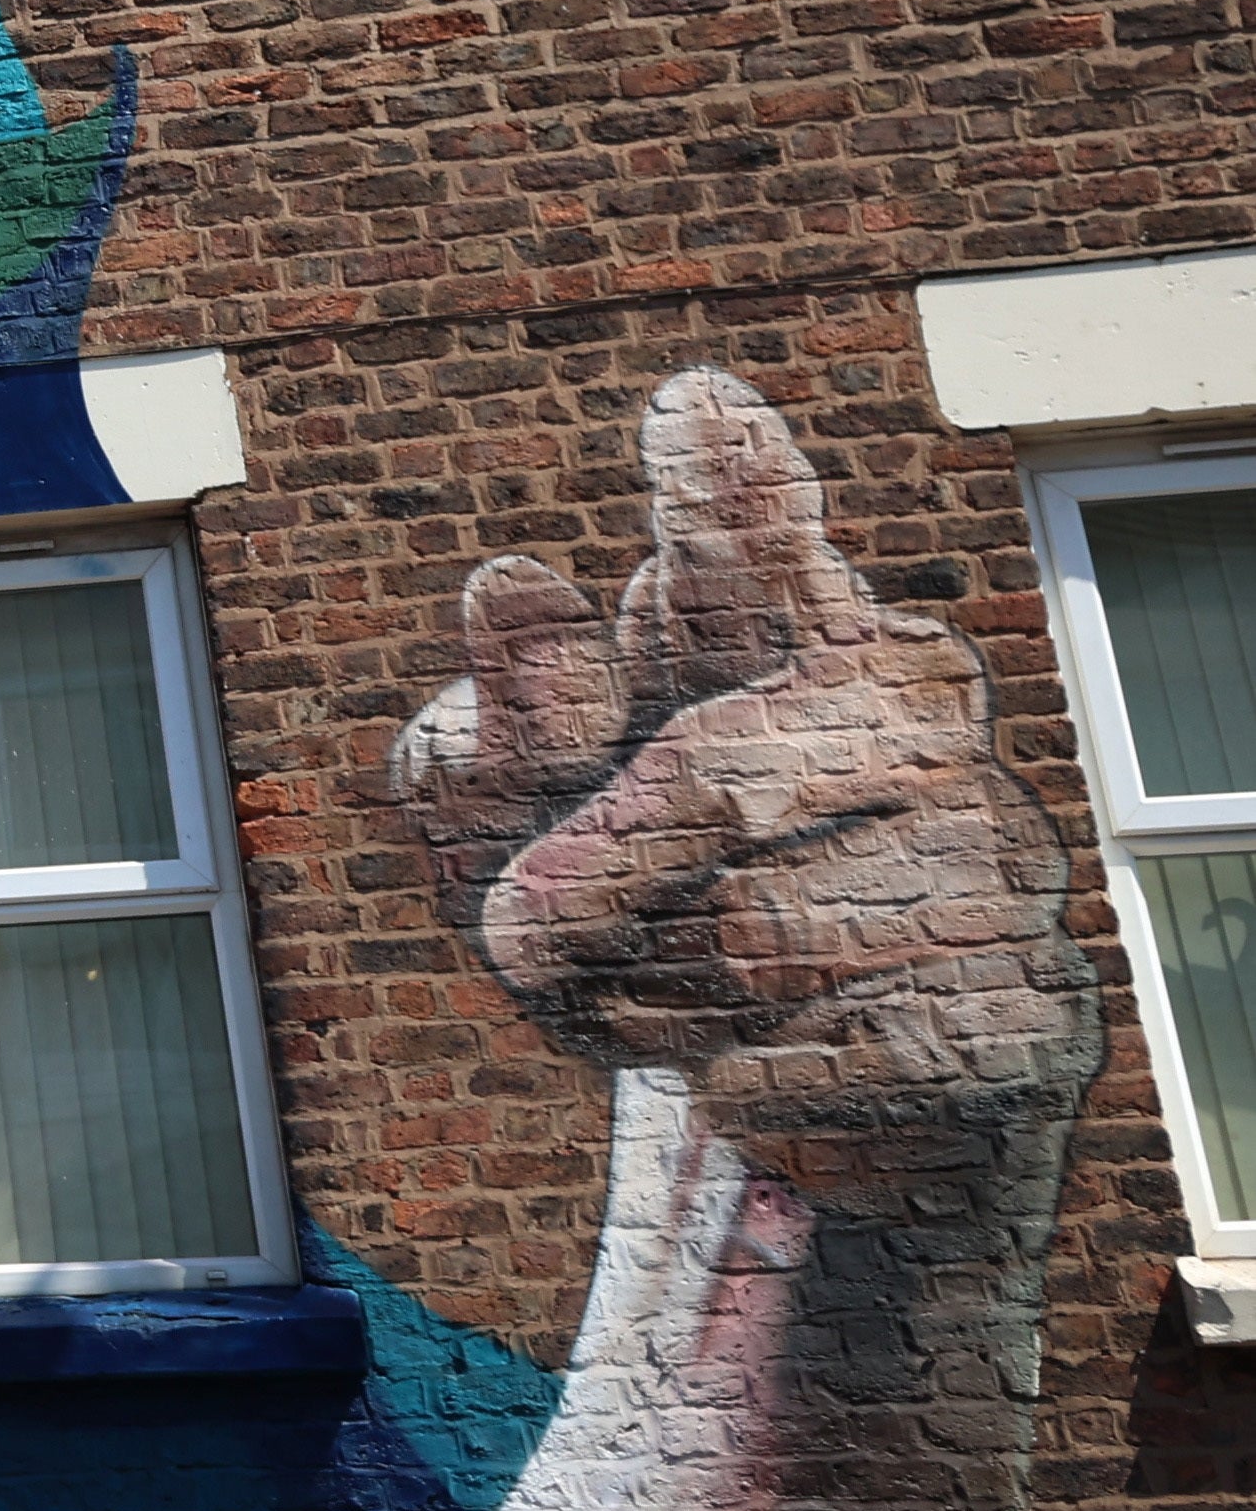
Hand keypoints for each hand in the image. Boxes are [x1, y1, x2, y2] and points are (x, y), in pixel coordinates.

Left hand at [383, 370, 1096, 1167]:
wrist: (766, 1104)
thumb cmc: (623, 926)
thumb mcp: (504, 843)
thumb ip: (485, 727)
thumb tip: (516, 586)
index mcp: (779, 632)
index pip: (752, 548)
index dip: (727, 490)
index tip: (692, 407)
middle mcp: (910, 712)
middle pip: (707, 783)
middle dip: (590, 878)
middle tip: (525, 932)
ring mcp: (991, 853)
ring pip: (759, 936)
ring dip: (660, 993)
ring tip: (683, 996)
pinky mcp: (1024, 1008)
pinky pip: (813, 1052)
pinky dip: (736, 1081)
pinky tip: (764, 1068)